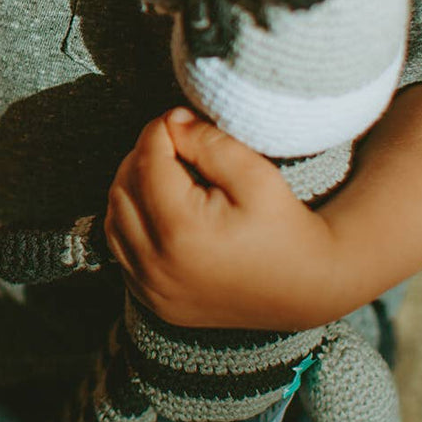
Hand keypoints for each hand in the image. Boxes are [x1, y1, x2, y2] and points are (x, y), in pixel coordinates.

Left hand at [104, 107, 342, 330]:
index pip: (147, 160)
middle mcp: (157, 265)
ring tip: (168, 176)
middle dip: (144, 158)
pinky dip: (131, 223)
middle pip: (123, 187)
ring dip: (133, 188)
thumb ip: (209, 142)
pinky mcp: (153, 301)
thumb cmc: (286, 227)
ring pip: (115, 217)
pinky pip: (121, 250)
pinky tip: (160, 210)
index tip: (180, 120)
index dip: (159, 131)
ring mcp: (151, 288)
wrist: (307, 289)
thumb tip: (170, 122)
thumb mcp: (257, 176)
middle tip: (175, 146)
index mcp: (181, 231)